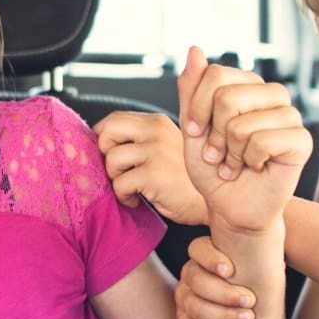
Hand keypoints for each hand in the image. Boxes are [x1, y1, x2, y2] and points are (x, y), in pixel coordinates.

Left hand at [94, 110, 206, 224]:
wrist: (215, 198)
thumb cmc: (188, 178)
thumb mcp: (168, 146)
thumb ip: (143, 138)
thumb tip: (103, 138)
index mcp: (157, 122)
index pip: (115, 118)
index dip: (104, 136)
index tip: (108, 152)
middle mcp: (156, 132)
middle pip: (107, 132)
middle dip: (104, 153)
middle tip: (118, 169)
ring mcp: (156, 152)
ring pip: (111, 160)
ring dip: (115, 178)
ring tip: (131, 187)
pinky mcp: (154, 175)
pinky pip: (119, 184)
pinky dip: (123, 196)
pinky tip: (137, 199)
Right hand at [175, 235, 258, 318]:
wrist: (258, 314)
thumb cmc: (261, 284)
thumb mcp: (264, 264)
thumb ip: (260, 249)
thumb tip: (272, 248)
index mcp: (208, 254)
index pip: (197, 249)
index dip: (211, 259)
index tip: (231, 271)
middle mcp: (193, 273)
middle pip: (194, 279)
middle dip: (223, 293)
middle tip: (250, 300)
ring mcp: (185, 296)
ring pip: (190, 304)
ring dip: (221, 313)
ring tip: (246, 317)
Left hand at [177, 47, 310, 234]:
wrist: (231, 206)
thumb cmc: (213, 168)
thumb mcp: (193, 127)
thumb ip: (192, 90)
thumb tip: (195, 50)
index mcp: (247, 85)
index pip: (215, 73)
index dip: (197, 107)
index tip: (194, 132)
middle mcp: (272, 95)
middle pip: (226, 96)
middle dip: (213, 134)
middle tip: (218, 154)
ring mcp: (289, 115)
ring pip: (242, 123)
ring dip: (230, 152)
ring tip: (235, 163)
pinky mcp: (302, 140)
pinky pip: (262, 141)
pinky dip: (249, 161)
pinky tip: (255, 168)